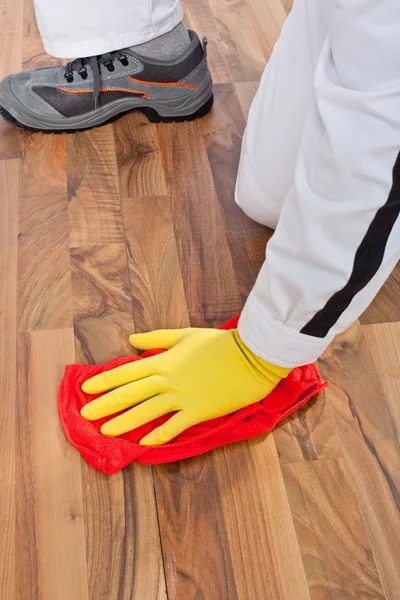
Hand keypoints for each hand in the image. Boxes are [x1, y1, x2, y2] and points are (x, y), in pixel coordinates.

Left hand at [81, 328, 290, 444]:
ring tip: (105, 432)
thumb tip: (131, 340)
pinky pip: (173, 427)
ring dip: (123, 423)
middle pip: (130, 395)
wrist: (251, 357)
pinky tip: (143, 444)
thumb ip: (157, 339)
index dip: (104, 381)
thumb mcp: (186, 334)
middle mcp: (167, 381)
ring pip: (146, 413)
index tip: (86, 389)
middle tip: (85, 416)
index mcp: (163, 361)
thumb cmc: (219, 343)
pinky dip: (158, 436)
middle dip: (105, 406)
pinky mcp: (198, 412)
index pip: (126, 372)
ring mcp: (182, 398)